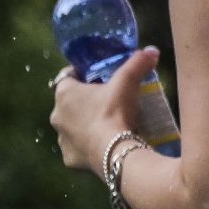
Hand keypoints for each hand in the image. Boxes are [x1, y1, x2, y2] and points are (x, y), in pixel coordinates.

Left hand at [50, 48, 158, 174]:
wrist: (114, 152)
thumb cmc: (114, 111)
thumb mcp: (128, 82)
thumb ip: (138, 63)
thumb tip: (151, 50)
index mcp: (65, 93)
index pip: (67, 77)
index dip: (81, 74)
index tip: (97, 76)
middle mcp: (56, 115)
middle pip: (69, 103)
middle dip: (85, 101)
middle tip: (108, 100)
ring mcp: (61, 139)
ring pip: (71, 126)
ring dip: (84, 123)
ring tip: (107, 123)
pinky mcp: (68, 158)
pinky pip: (77, 147)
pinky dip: (87, 145)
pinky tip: (103, 143)